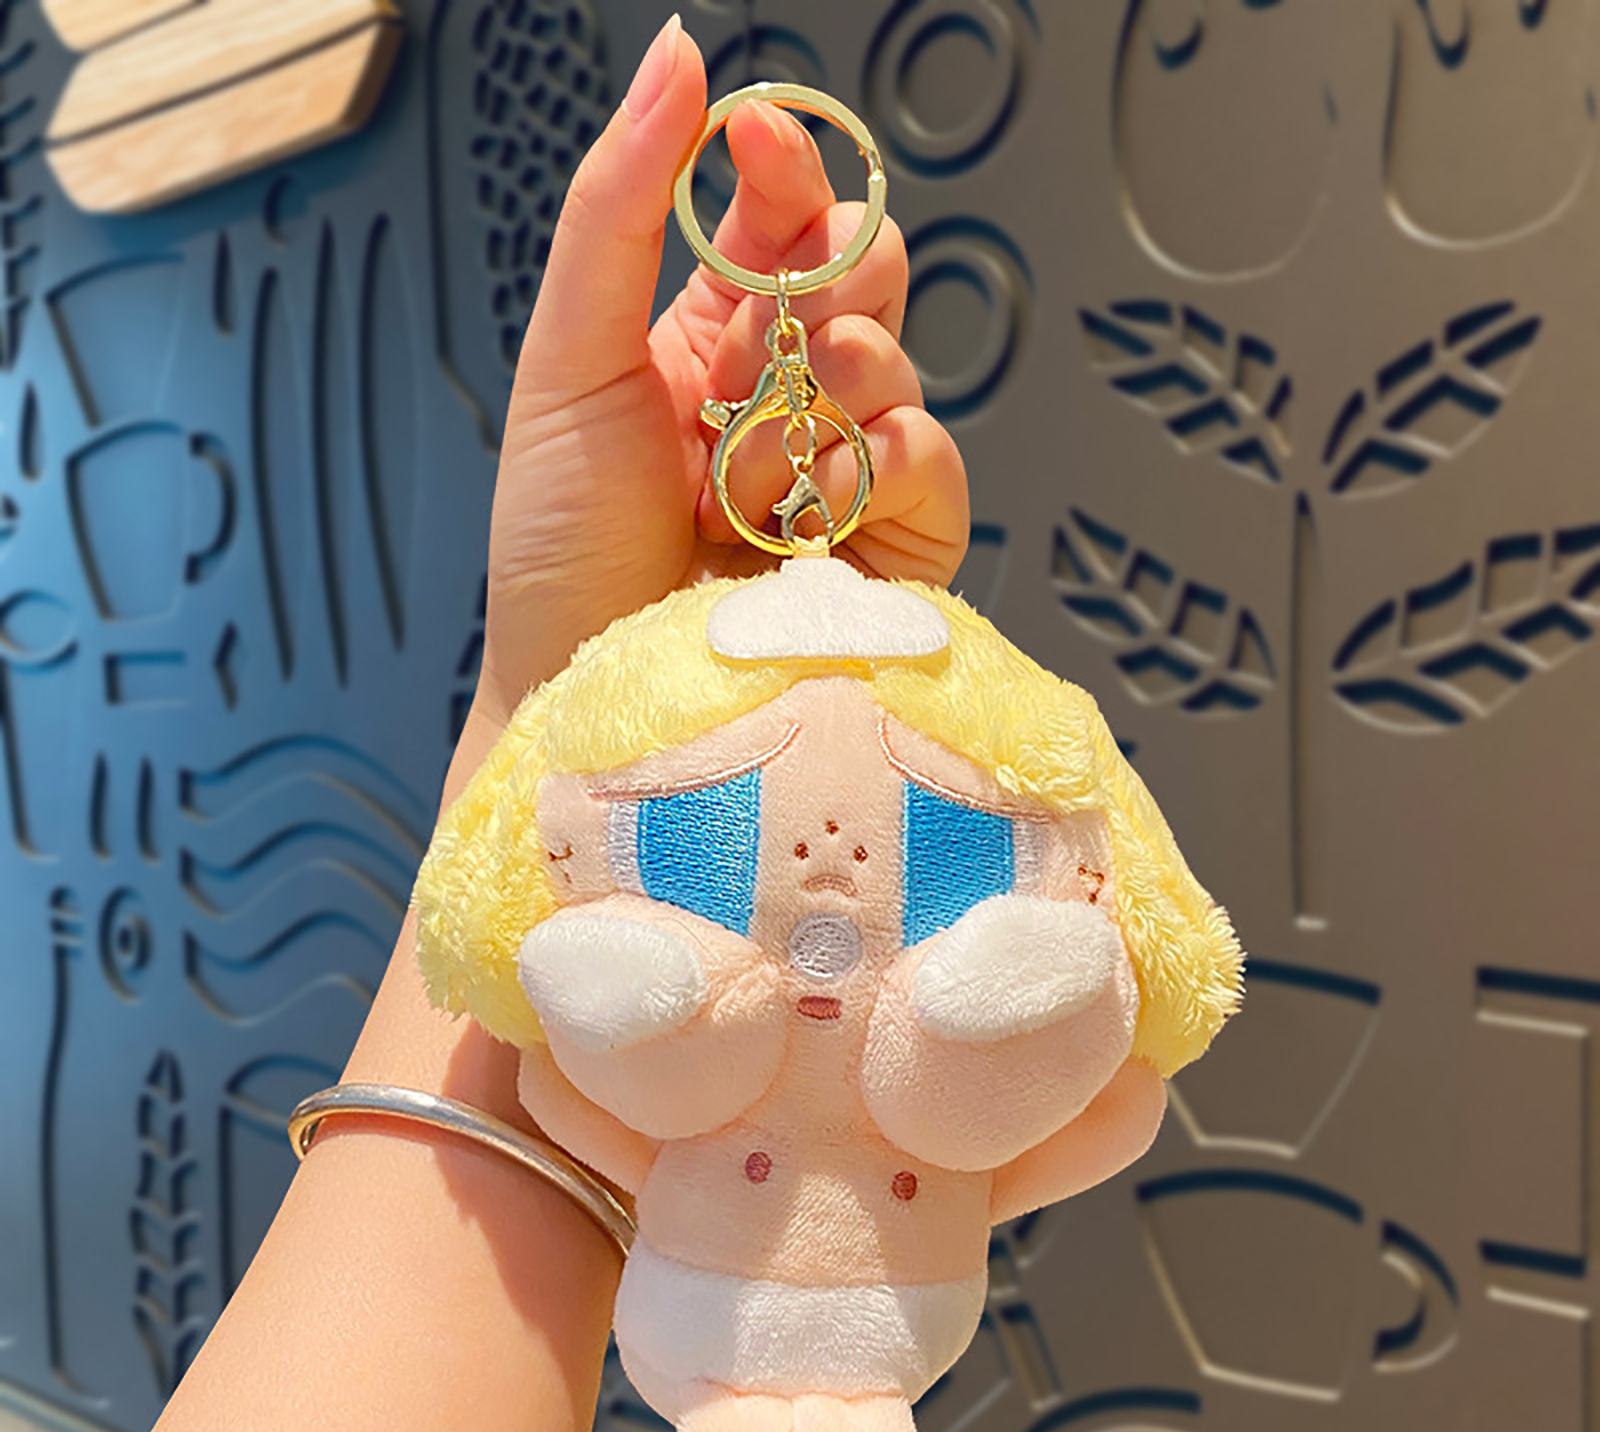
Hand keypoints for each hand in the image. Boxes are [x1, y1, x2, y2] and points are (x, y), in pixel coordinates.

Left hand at [470, 16, 969, 727]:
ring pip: (893, 356)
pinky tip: (804, 514)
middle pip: (864, 270)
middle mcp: (789, 392)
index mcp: (713, 336)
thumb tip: (676, 61)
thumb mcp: (569, 358)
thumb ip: (623, 208)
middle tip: (734, 368)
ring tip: (733, 486)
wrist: (586, 685)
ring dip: (808, 403)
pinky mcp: (898, 538)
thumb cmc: (559, 545)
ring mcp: (845, 465)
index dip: (784, 164)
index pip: (786, 215)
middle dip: (805, 294)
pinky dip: (873, 465)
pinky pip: (930, 454)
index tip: (753, 139)